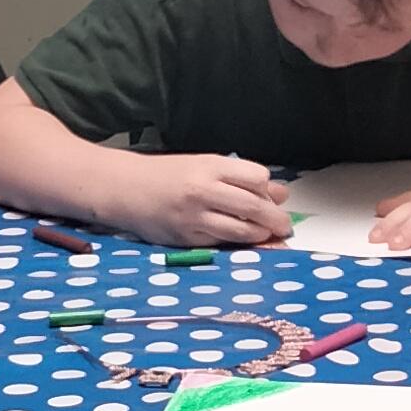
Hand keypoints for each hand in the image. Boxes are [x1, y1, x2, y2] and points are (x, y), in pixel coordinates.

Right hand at [138, 154, 291, 247]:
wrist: (126, 188)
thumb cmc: (167, 175)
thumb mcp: (204, 166)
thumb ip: (242, 178)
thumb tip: (281, 193)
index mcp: (210, 166)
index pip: (256, 178)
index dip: (267, 189)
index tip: (270, 196)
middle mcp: (203, 190)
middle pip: (253, 206)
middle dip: (275, 219)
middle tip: (284, 226)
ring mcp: (194, 216)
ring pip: (241, 230)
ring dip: (260, 236)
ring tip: (267, 236)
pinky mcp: (186, 239)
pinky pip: (221, 243)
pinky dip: (236, 244)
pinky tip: (241, 242)